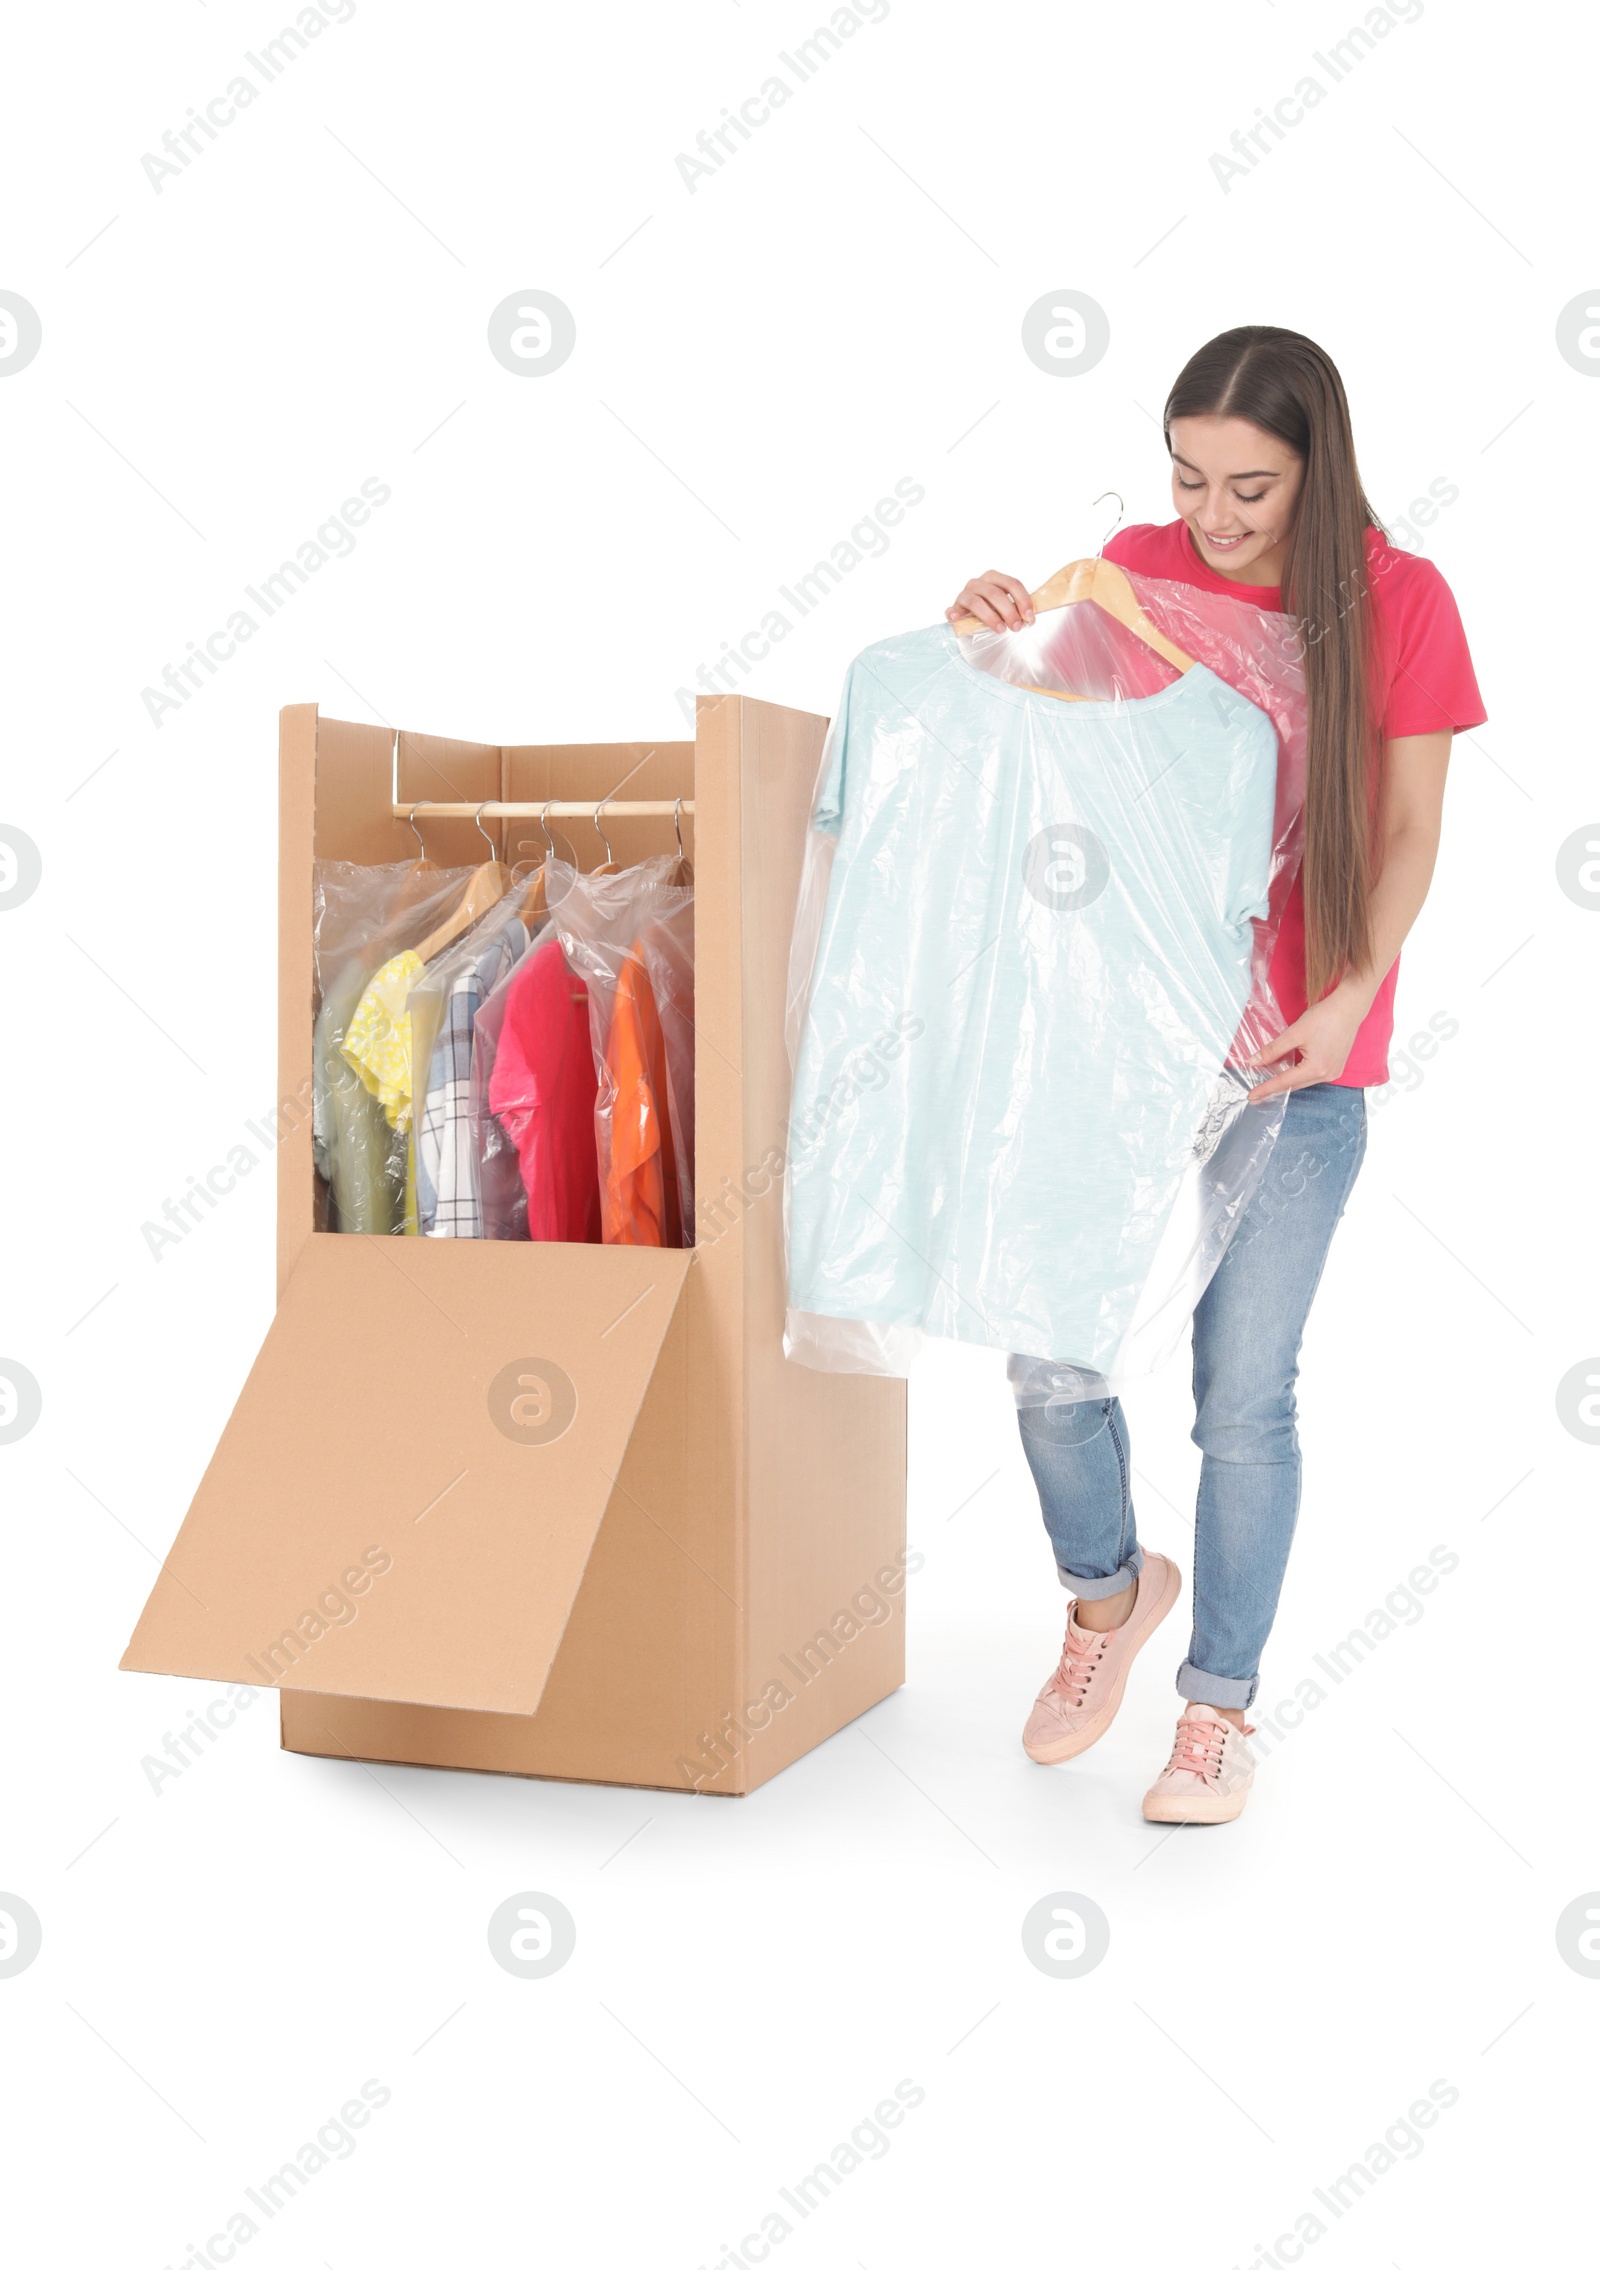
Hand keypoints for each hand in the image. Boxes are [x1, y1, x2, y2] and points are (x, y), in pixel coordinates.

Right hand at [946, 571, 1034, 632]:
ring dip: (991, 617)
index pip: (1012, 584)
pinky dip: (956, 613)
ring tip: (1001, 630)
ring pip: (977, 602)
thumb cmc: (992, 610)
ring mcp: (966, 593)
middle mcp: (979, 582)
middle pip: (996, 594)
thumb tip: (1030, 619)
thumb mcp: (1006, 606)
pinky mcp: (955, 605)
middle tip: (1017, 627)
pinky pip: (955, 609)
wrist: (971, 617)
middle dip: (1009, 612)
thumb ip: (1016, 609)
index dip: (1023, 600)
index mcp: (995, 578)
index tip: (1029, 617)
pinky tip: (957, 619)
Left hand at [1244, 985, 1368, 1101]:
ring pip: (1303, 1081)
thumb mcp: (1295, 1033)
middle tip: (1256, 1096)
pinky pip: (1312, 1075)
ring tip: (1267, 1085)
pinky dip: (1298, 1075)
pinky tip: (1287, 1073)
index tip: (1252, 1096)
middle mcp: (1326, 1075)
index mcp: (1316, 1068)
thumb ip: (1273, 1049)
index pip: (1284, 1082)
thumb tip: (1254, 1061)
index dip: (1266, 1088)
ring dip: (1286, 1082)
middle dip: (1274, 1089)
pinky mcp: (1335, 1066)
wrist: (1349, 1007)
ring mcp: (1333, 1072)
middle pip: (1294, 1085)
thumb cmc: (1324, 1017)